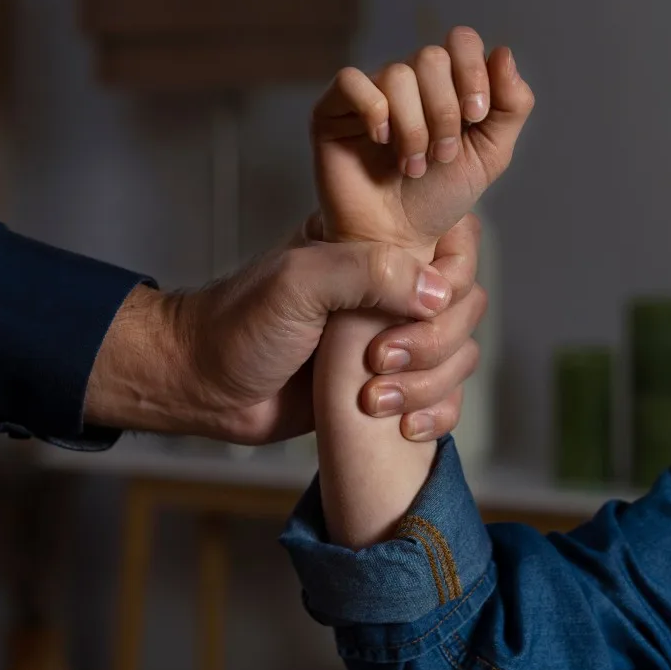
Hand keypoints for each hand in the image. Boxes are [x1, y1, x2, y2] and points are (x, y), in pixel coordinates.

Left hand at [83, 217, 485, 444]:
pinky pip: (443, 397)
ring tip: (373, 400)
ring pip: (459, 355)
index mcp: (373, 245)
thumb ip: (368, 272)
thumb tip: (438, 293)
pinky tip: (404, 426)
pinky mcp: (388, 386)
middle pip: (465, 305)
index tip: (416, 307)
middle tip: (379, 360)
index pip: (453, 242)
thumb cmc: (239, 325)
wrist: (205, 387)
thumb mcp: (298, 282)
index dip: (450, 277)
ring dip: (429, 384)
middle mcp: (390, 288)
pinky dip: (436, 414)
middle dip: (434, 342)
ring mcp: (392, 338)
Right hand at [312, 27, 534, 250]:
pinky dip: (373, 110)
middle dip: (444, 111)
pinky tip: (380, 141)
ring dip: (414, 127)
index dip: (473, 71)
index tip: (476, 116)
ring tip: (411, 165)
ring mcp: (370, 93)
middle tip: (441, 156)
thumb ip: (511, 106)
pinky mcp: (333, 110)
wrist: (397, 239)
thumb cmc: (438, 198)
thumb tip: (504, 52)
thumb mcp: (490, 154)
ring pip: (397, 74)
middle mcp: (407, 82)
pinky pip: (351, 81)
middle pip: (431, 57)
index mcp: (446, 84)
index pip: (460, 42)